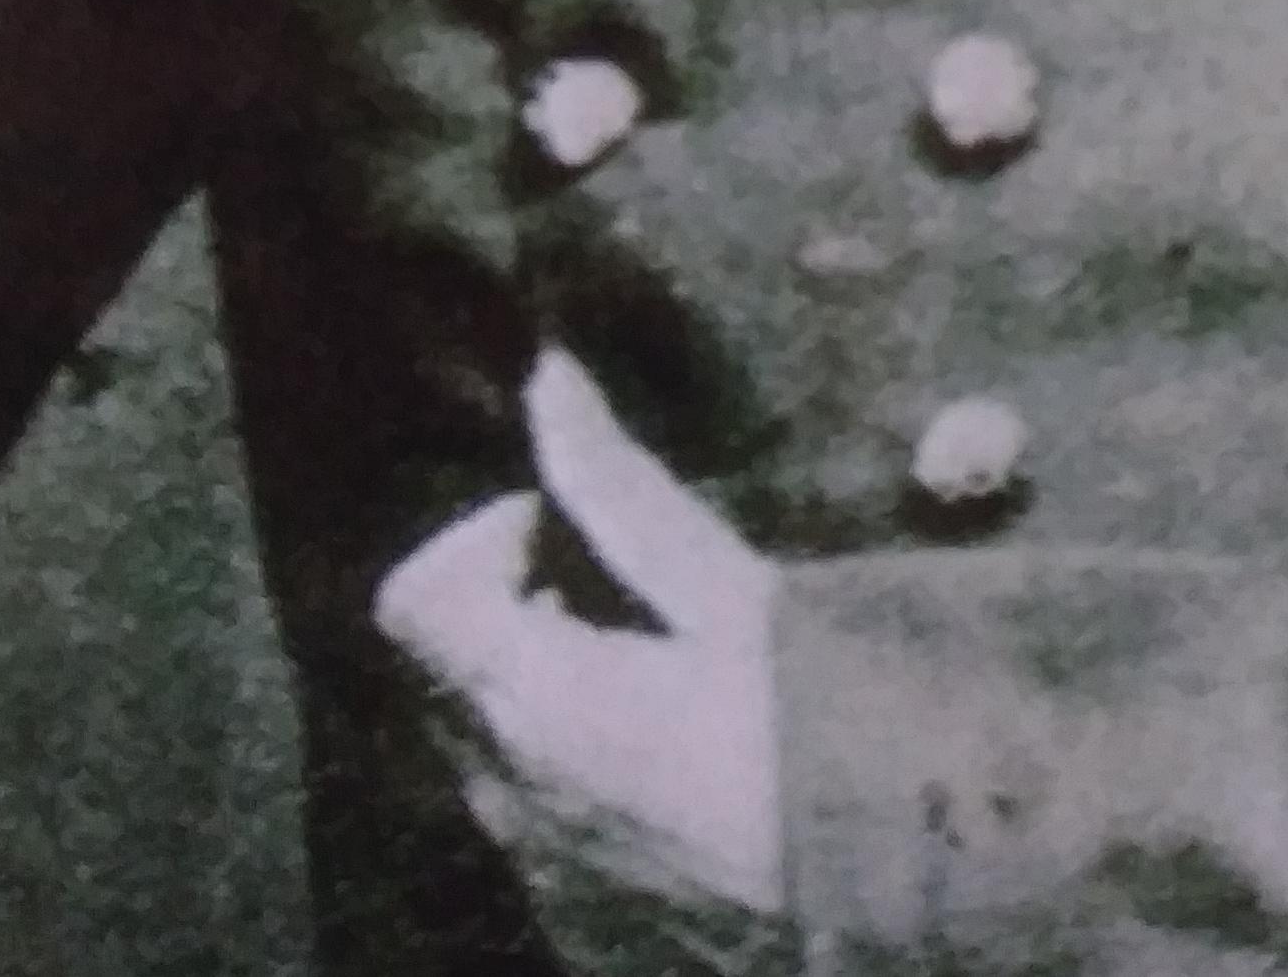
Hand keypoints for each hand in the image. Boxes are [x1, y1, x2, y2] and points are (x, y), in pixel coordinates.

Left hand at [375, 351, 781, 941]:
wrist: (877, 883)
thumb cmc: (802, 721)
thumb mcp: (724, 590)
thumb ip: (619, 489)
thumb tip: (544, 377)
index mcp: (529, 699)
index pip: (410, 600)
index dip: (475, 542)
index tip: (561, 532)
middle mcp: (505, 790)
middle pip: (439, 667)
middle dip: (504, 607)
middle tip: (611, 593)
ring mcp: (535, 862)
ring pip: (478, 743)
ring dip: (529, 687)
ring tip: (643, 671)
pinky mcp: (571, 911)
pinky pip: (524, 813)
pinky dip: (558, 765)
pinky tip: (656, 758)